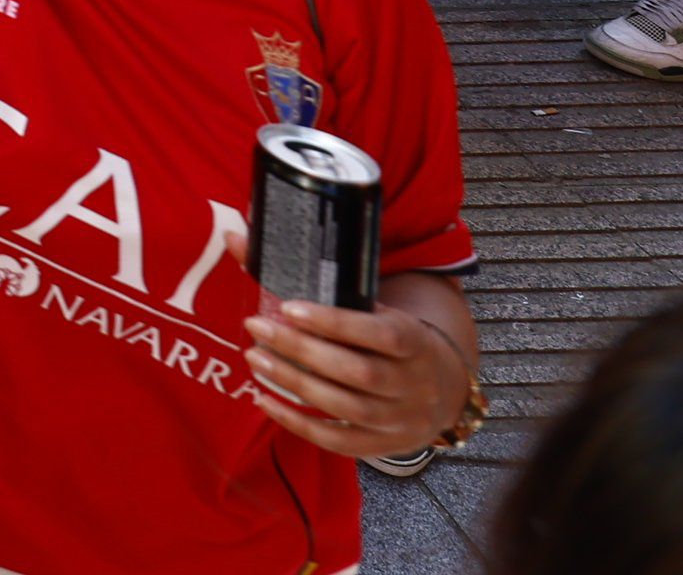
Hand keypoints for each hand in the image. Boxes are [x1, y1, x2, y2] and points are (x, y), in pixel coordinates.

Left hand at [247, 300, 470, 458]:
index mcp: (416, 341)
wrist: (445, 390)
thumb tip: (236, 237)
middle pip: (357, 371)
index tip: (289, 307)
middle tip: (257, 328)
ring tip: (255, 358)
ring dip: (294, 383)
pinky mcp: (383, 444)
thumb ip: (321, 284)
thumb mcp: (376, 309)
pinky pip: (338, 441)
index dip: (335, 322)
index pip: (380, 333)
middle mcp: (413, 383)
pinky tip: (264, 400)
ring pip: (346, 407)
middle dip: (302, 350)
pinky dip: (298, 424)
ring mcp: (400, 419)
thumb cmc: (393, 338)